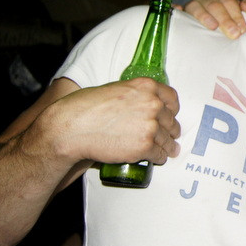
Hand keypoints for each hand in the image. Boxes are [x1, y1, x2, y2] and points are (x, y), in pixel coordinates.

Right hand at [37, 78, 180, 166]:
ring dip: (167, 146)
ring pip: (167, 139)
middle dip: (170, 130)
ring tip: (167, 151)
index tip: (170, 116)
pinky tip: (157, 158)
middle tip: (169, 136)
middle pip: (171, 121)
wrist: (73, 127)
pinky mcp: (145, 146)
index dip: (172, 110)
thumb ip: (135, 95)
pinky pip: (159, 154)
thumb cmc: (86, 107)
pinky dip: (159, 157)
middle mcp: (153, 104)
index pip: (172, 98)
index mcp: (147, 87)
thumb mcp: (116, 89)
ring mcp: (150, 126)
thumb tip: (143, 105)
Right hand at [180, 0, 245, 38]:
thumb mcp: (244, 14)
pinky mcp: (181, 16)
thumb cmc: (232, 22)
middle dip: (224, 18)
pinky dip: (176, 10)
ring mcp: (192, 6)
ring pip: (195, 6)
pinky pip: (175, 11)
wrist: (219, 33)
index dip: (236, 13)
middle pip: (213, 3)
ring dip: (204, 16)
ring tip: (213, 27)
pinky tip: (178, 12)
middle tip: (233, 34)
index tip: (243, 28)